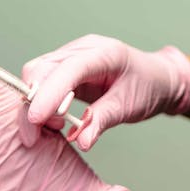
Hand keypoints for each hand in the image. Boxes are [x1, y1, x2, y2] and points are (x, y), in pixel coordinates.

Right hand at [22, 34, 189, 149]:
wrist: (157, 77)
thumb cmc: (148, 87)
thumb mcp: (130, 106)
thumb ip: (102, 121)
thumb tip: (80, 141)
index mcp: (104, 53)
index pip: (68, 69)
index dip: (48, 93)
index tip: (35, 119)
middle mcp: (83, 49)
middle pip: (42, 69)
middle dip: (31, 103)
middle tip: (36, 136)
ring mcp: (71, 56)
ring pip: (36, 75)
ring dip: (33, 104)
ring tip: (54, 127)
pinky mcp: (65, 68)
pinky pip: (41, 82)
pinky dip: (39, 103)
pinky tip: (51, 121)